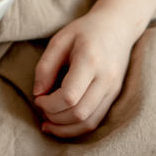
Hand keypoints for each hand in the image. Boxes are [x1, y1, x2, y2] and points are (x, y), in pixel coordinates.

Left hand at [32, 9, 135, 137]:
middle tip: (41, 109)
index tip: (38, 98)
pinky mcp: (114, 96)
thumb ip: (45, 67)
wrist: (117, 27)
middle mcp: (105, 79)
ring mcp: (113, 90)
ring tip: (48, 123)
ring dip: (65, 128)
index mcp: (90, 61)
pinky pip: (96, 121)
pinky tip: (62, 124)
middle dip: (54, 118)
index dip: (49, 104)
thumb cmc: (85, 31)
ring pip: (88, 122)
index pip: (69, 96)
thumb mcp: (59, 40)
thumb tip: (38, 94)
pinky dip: (77, 128)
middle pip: (79, 113)